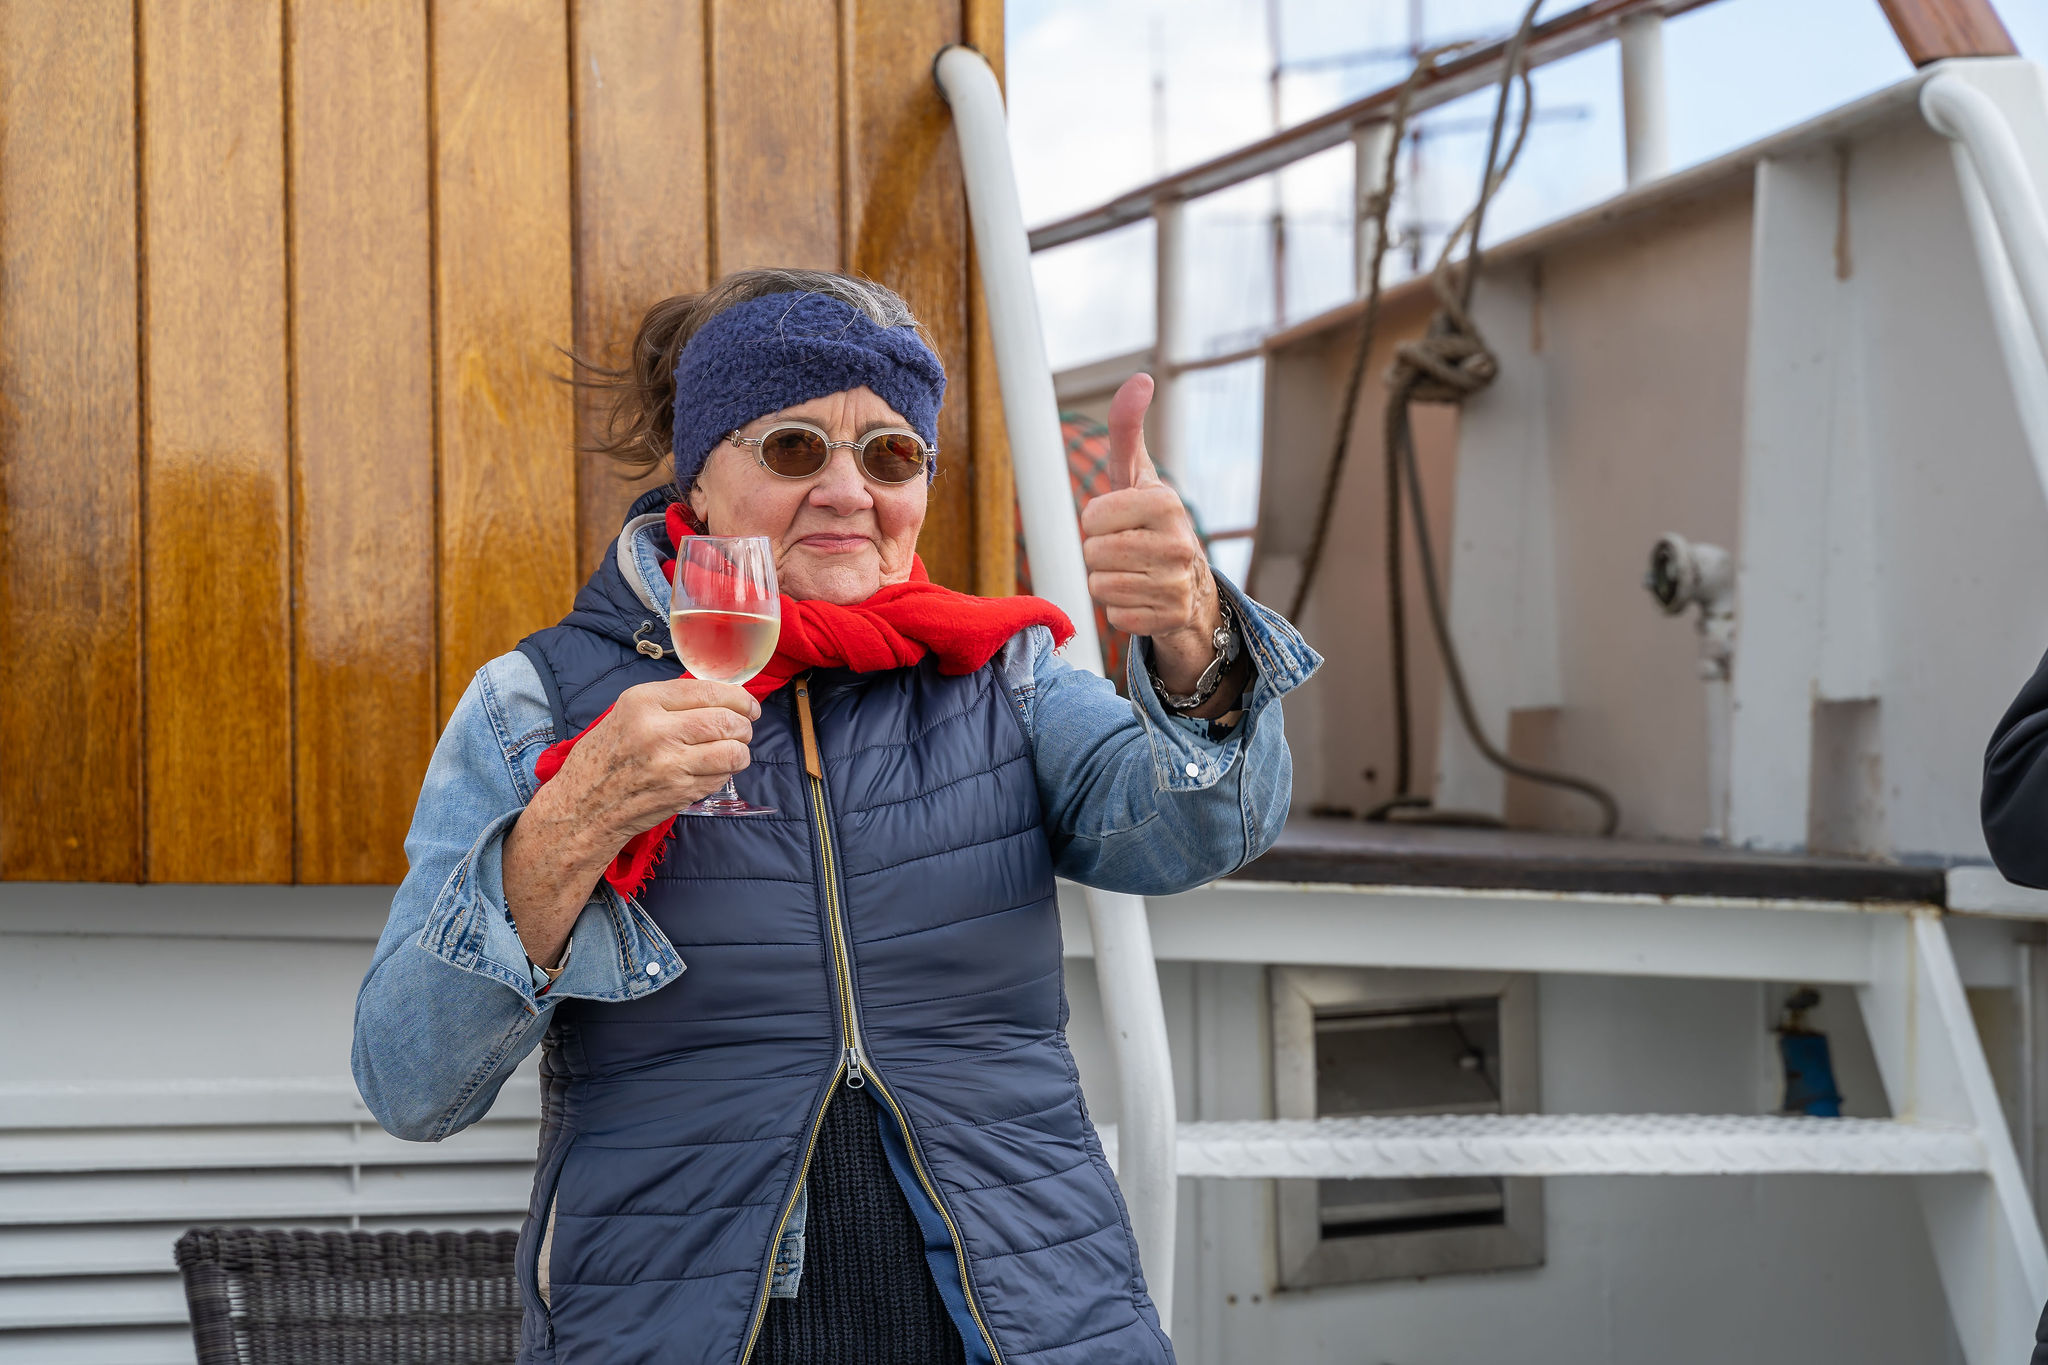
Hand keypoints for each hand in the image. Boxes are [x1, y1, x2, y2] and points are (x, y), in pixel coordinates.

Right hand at [539, 678, 760, 850]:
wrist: (582, 806)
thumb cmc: (605, 756)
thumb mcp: (627, 713)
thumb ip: (670, 702)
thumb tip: (720, 695)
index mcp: (642, 701)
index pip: (709, 690)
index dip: (739, 698)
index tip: (748, 706)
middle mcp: (657, 730)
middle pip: (727, 720)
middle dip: (744, 725)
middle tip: (743, 729)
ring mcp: (670, 764)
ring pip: (733, 751)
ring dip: (741, 751)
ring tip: (732, 751)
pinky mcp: (680, 792)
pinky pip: (721, 776)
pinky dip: (724, 772)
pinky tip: (709, 770)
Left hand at [1080, 374, 1222, 694]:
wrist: (1192, 587)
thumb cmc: (1152, 523)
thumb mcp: (1138, 476)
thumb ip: (1128, 429)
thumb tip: (1140, 378)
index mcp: (1167, 503)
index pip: (1090, 518)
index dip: (1096, 521)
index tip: (1120, 520)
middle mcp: (1179, 544)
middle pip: (1093, 553)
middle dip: (1100, 553)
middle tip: (1127, 550)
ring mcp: (1177, 586)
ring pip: (1101, 586)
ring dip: (1109, 582)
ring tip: (1135, 574)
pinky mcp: (1170, 620)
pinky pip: (1115, 618)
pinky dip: (1122, 611)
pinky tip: (1143, 599)